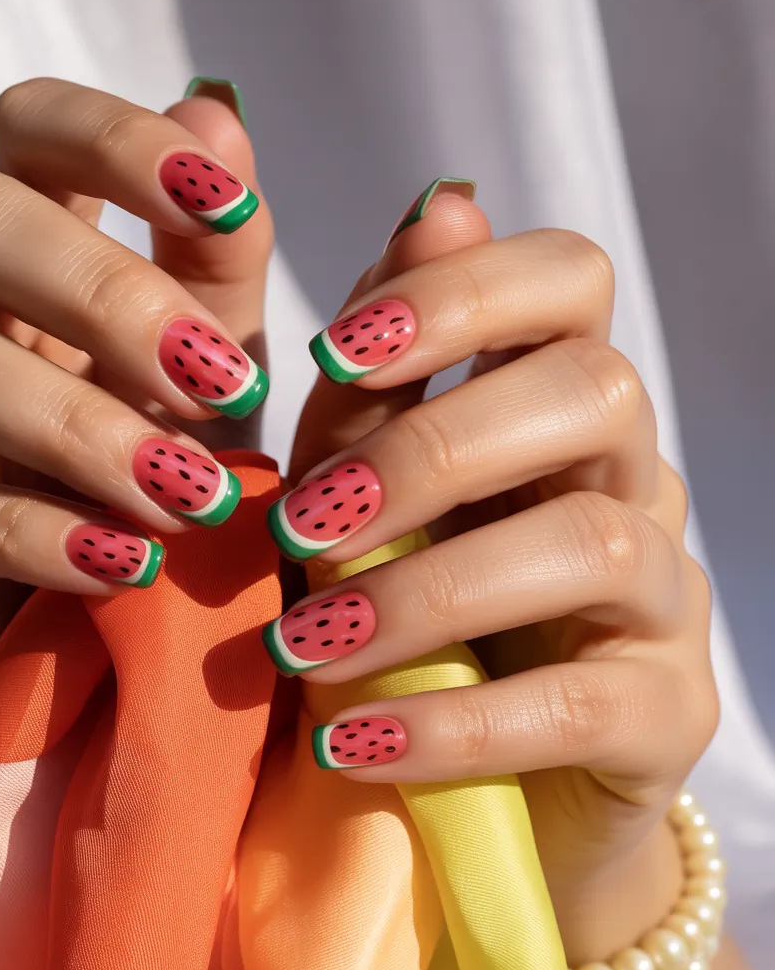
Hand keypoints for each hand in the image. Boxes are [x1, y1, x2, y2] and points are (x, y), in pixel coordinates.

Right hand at [0, 79, 272, 811]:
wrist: (83, 643)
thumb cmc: (151, 495)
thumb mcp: (209, 384)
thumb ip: (215, 268)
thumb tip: (218, 117)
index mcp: (27, 258)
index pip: (29, 131)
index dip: (119, 142)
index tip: (224, 204)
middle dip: (107, 299)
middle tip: (220, 388)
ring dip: (77, 430)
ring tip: (187, 500)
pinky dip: (26, 533)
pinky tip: (120, 566)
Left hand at [271, 188, 719, 965]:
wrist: (444, 765)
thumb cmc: (386, 595)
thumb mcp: (351, 477)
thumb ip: (380, 363)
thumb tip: (443, 204)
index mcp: (546, 400)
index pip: (569, 280)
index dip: (462, 295)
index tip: (341, 350)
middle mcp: (625, 475)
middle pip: (594, 391)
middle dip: (433, 451)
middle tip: (305, 527)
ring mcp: (660, 595)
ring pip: (592, 543)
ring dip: (425, 591)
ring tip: (308, 644)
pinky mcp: (665, 716)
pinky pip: (581, 707)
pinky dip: (451, 724)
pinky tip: (350, 741)